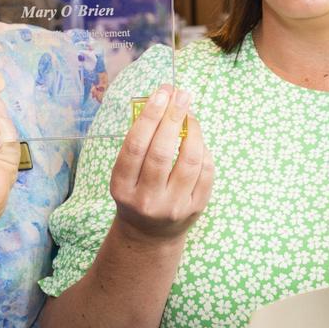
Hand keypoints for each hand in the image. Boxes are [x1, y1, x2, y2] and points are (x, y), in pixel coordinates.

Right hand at [110, 86, 213, 246]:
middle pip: (162, 152)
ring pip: (189, 161)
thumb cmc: (136, 192)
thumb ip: (140, 142)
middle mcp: (146, 200)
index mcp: (122, 188)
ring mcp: (173, 207)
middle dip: (173, 117)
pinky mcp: (195, 209)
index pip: (136, 146)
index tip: (161, 93)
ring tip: (190, 114)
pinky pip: (206, 172)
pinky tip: (197, 139)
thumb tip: (164, 100)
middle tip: (181, 94)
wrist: (149, 234)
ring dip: (193, 131)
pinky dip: (204, 150)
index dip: (149, 116)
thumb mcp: (126, 173)